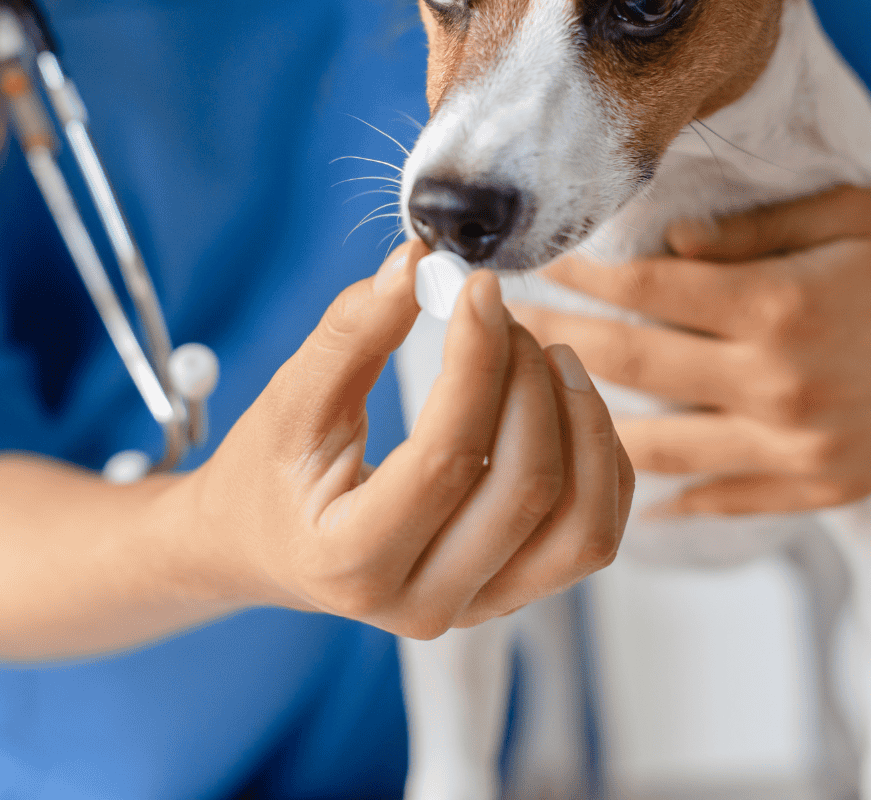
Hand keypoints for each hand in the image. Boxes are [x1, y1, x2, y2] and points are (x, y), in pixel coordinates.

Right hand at [182, 241, 632, 637]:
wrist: (270, 543)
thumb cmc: (275, 468)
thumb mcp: (292, 396)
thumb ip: (353, 331)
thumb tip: (419, 261)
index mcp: (352, 562)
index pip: (447, 458)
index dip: (477, 361)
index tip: (479, 287)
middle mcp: (424, 607)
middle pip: (527, 488)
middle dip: (529, 380)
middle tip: (502, 317)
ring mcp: (480, 608)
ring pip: (582, 525)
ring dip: (583, 422)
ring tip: (549, 354)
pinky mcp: (517, 592)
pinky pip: (595, 532)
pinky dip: (600, 457)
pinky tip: (563, 401)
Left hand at [512, 183, 870, 514]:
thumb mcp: (845, 214)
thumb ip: (746, 234)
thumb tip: (662, 249)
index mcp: (777, 305)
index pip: (645, 289)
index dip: (578, 274)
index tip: (530, 263)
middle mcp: (776, 382)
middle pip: (633, 363)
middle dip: (556, 343)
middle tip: (499, 333)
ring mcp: (797, 445)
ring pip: (660, 445)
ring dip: (587, 427)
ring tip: (530, 412)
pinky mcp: (821, 486)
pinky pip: (725, 500)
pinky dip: (670, 500)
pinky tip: (622, 497)